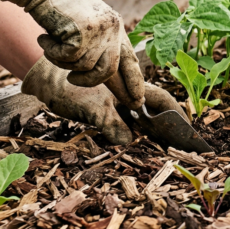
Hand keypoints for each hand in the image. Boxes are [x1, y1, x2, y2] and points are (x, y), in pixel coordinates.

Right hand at [2, 0, 140, 89]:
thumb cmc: (63, 6)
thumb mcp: (88, 26)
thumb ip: (98, 47)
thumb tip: (105, 77)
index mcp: (117, 28)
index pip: (130, 60)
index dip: (134, 83)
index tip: (138, 102)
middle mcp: (113, 29)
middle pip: (108, 70)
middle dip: (89, 81)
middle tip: (72, 80)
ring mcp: (99, 31)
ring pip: (84, 67)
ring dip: (63, 61)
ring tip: (53, 45)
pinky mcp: (82, 33)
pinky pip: (67, 58)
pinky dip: (52, 52)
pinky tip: (46, 38)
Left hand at [22, 57, 184, 144]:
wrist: (42, 79)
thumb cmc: (67, 88)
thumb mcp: (90, 106)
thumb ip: (110, 122)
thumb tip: (128, 140)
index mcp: (131, 88)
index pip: (162, 101)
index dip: (175, 115)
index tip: (187, 131)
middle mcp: (127, 95)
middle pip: (154, 112)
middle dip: (165, 128)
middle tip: (177, 146)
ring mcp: (116, 104)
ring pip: (138, 121)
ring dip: (147, 134)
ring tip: (159, 149)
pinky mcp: (103, 113)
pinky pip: (121, 128)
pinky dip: (128, 137)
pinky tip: (132, 146)